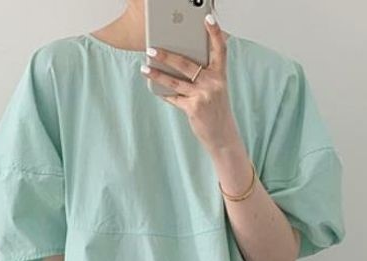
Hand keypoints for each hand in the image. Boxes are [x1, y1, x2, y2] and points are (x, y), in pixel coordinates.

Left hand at [142, 16, 239, 154]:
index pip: (220, 49)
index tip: (207, 19)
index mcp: (220, 75)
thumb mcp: (215, 88)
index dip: (215, 33)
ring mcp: (203, 96)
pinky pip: (174, 98)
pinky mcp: (194, 108)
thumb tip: (177, 62)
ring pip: (175, 81)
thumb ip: (203, 74)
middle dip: (166, 56)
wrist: (222, 135)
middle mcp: (213, 83)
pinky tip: (153, 86)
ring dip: (157, 74)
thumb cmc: (216, 108)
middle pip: (186, 64)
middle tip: (151, 49)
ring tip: (144, 67)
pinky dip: (163, 93)